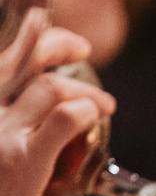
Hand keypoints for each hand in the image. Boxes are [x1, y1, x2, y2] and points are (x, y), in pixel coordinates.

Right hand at [0, 10, 115, 195]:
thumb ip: (3, 127)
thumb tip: (31, 114)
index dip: (29, 38)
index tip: (52, 34)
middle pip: (20, 59)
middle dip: (57, 44)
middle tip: (84, 49)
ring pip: (49, 88)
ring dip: (84, 90)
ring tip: (104, 105)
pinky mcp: (23, 162)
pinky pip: (64, 119)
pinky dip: (85, 110)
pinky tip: (96, 116)